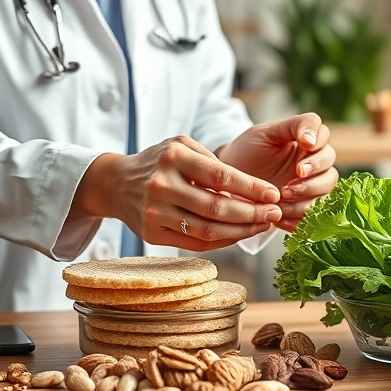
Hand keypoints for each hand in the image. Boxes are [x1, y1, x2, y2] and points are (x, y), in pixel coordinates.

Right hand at [71, 136, 282, 250]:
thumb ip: (213, 161)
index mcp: (173, 158)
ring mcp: (154, 213)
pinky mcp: (152, 235)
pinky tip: (240, 234)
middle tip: (275, 214)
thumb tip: (251, 188)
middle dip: (252, 213)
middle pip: (217, 207)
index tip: (274, 194)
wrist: (115, 183)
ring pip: (208, 230)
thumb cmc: (158, 161)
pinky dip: (223, 241)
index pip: (222, 176)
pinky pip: (196, 244)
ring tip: (262, 225)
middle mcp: (162, 186)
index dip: (252, 188)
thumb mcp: (181, 146)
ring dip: (241, 231)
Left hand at [217, 113, 338, 231]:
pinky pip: (312, 218)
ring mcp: (311, 189)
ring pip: (325, 196)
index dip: (318, 142)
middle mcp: (314, 166)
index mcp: (307, 142)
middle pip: (330, 172)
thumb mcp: (265, 133)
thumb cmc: (247, 151)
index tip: (305, 146)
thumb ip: (292, 127)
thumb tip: (312, 139)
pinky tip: (279, 217)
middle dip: (312, 179)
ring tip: (280, 201)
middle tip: (289, 184)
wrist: (228, 182)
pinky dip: (297, 219)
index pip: (324, 136)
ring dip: (305, 201)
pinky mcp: (302, 209)